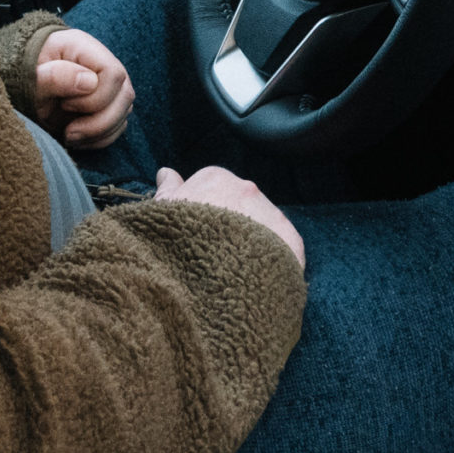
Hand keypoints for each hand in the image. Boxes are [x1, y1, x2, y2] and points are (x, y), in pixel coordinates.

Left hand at [31, 28, 133, 149]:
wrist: (18, 86)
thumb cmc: (22, 78)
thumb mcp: (30, 78)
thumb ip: (54, 76)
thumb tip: (90, 82)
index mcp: (83, 47)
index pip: (113, 73)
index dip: (95, 97)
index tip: (65, 105)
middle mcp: (102, 63)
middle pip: (125, 95)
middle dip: (98, 122)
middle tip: (68, 131)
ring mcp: (108, 85)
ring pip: (124, 113)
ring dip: (98, 133)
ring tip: (69, 136)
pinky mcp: (107, 104)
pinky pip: (118, 126)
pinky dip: (99, 139)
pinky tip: (77, 138)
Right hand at [157, 166, 304, 268]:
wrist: (207, 280)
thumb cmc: (177, 243)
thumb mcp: (163, 214)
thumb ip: (168, 190)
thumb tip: (167, 172)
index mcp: (214, 179)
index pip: (213, 190)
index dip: (204, 215)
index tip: (197, 235)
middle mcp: (247, 189)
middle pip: (240, 208)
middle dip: (231, 228)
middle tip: (215, 256)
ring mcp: (271, 214)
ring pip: (263, 227)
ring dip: (253, 244)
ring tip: (235, 273)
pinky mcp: (291, 242)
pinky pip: (285, 249)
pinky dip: (272, 262)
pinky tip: (255, 280)